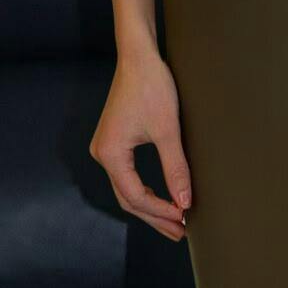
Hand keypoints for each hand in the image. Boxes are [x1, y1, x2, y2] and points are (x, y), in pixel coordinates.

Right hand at [89, 51, 191, 242]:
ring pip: (127, 188)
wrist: (139, 56)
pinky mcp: (114, 140)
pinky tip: (162, 195)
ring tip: (175, 218)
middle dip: (155, 215)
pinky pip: (127, 174)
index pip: (136, 196)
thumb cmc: (152, 87)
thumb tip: (185, 202)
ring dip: (151, 204)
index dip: (160, 211)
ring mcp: (106, 147)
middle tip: (179, 231)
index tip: (184, 218)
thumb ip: (175, 168)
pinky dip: (145, 188)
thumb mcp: (167, 130)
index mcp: (110, 154)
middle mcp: (102, 153)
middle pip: (128, 197)